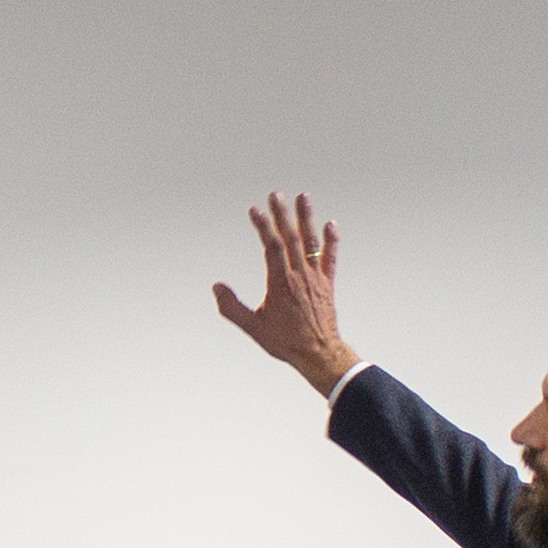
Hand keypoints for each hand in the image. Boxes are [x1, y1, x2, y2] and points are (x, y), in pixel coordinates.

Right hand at [213, 192, 361, 396]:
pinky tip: (330, 224)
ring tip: (303, 197)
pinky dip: (331, 240)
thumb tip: (216, 287)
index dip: (263, 227)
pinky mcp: (327, 284)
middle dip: (282, 214)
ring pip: (311, 242)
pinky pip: (329, 258)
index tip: (254, 210)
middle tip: (276, 194)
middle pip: (291, 238)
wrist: (319, 353)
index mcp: (281, 283)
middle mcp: (300, 275)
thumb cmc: (286, 341)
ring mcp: (315, 278)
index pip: (272, 247)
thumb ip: (232, 307)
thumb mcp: (253, 327)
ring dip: (306, 218)